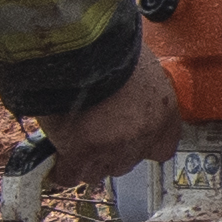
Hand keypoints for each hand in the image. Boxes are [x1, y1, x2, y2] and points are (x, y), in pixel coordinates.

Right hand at [35, 49, 183, 180]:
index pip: (162, 149)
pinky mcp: (80, 152)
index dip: (143, 146)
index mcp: (164, 111)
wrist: (81, 48)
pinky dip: (61, 169)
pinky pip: (69, 174)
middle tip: (95, 134)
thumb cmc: (110, 46)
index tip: (131, 140)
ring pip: (97, 172)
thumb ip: (138, 89)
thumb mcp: (138, 64)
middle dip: (111, 153)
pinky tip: (57, 158)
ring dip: (85, 162)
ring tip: (73, 143)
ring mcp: (112, 147)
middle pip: (127, 162)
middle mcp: (142, 134)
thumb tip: (128, 92)